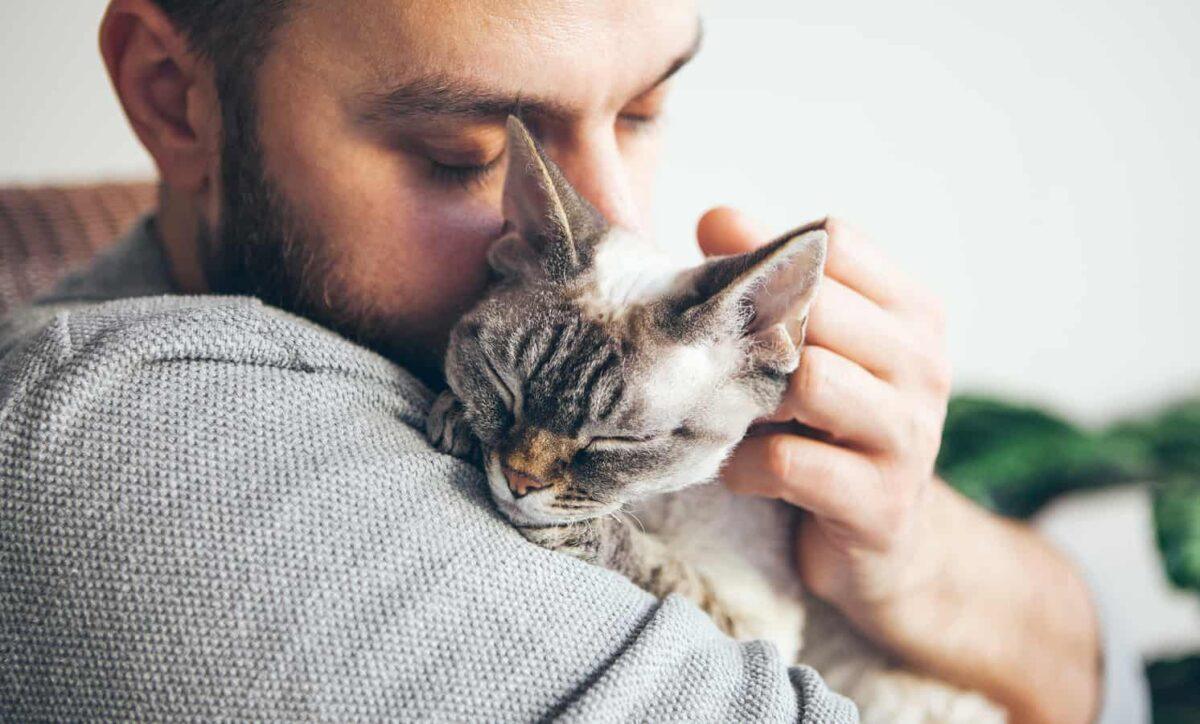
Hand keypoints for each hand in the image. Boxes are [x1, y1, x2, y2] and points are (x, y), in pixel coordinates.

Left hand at [697, 208, 1100, 723]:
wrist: (889, 550)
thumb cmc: (833, 432)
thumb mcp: (815, 349)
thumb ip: (774, 282)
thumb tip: (715, 217)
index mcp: (913, 314)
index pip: (837, 242)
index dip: (770, 254)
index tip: (728, 286)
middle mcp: (924, 366)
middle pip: (819, 304)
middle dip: (755, 328)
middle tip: (717, 357)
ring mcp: (910, 437)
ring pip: (810, 380)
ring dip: (748, 399)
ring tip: (730, 414)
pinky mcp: (882, 505)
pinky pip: (790, 462)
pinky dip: (745, 464)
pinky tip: (739, 469)